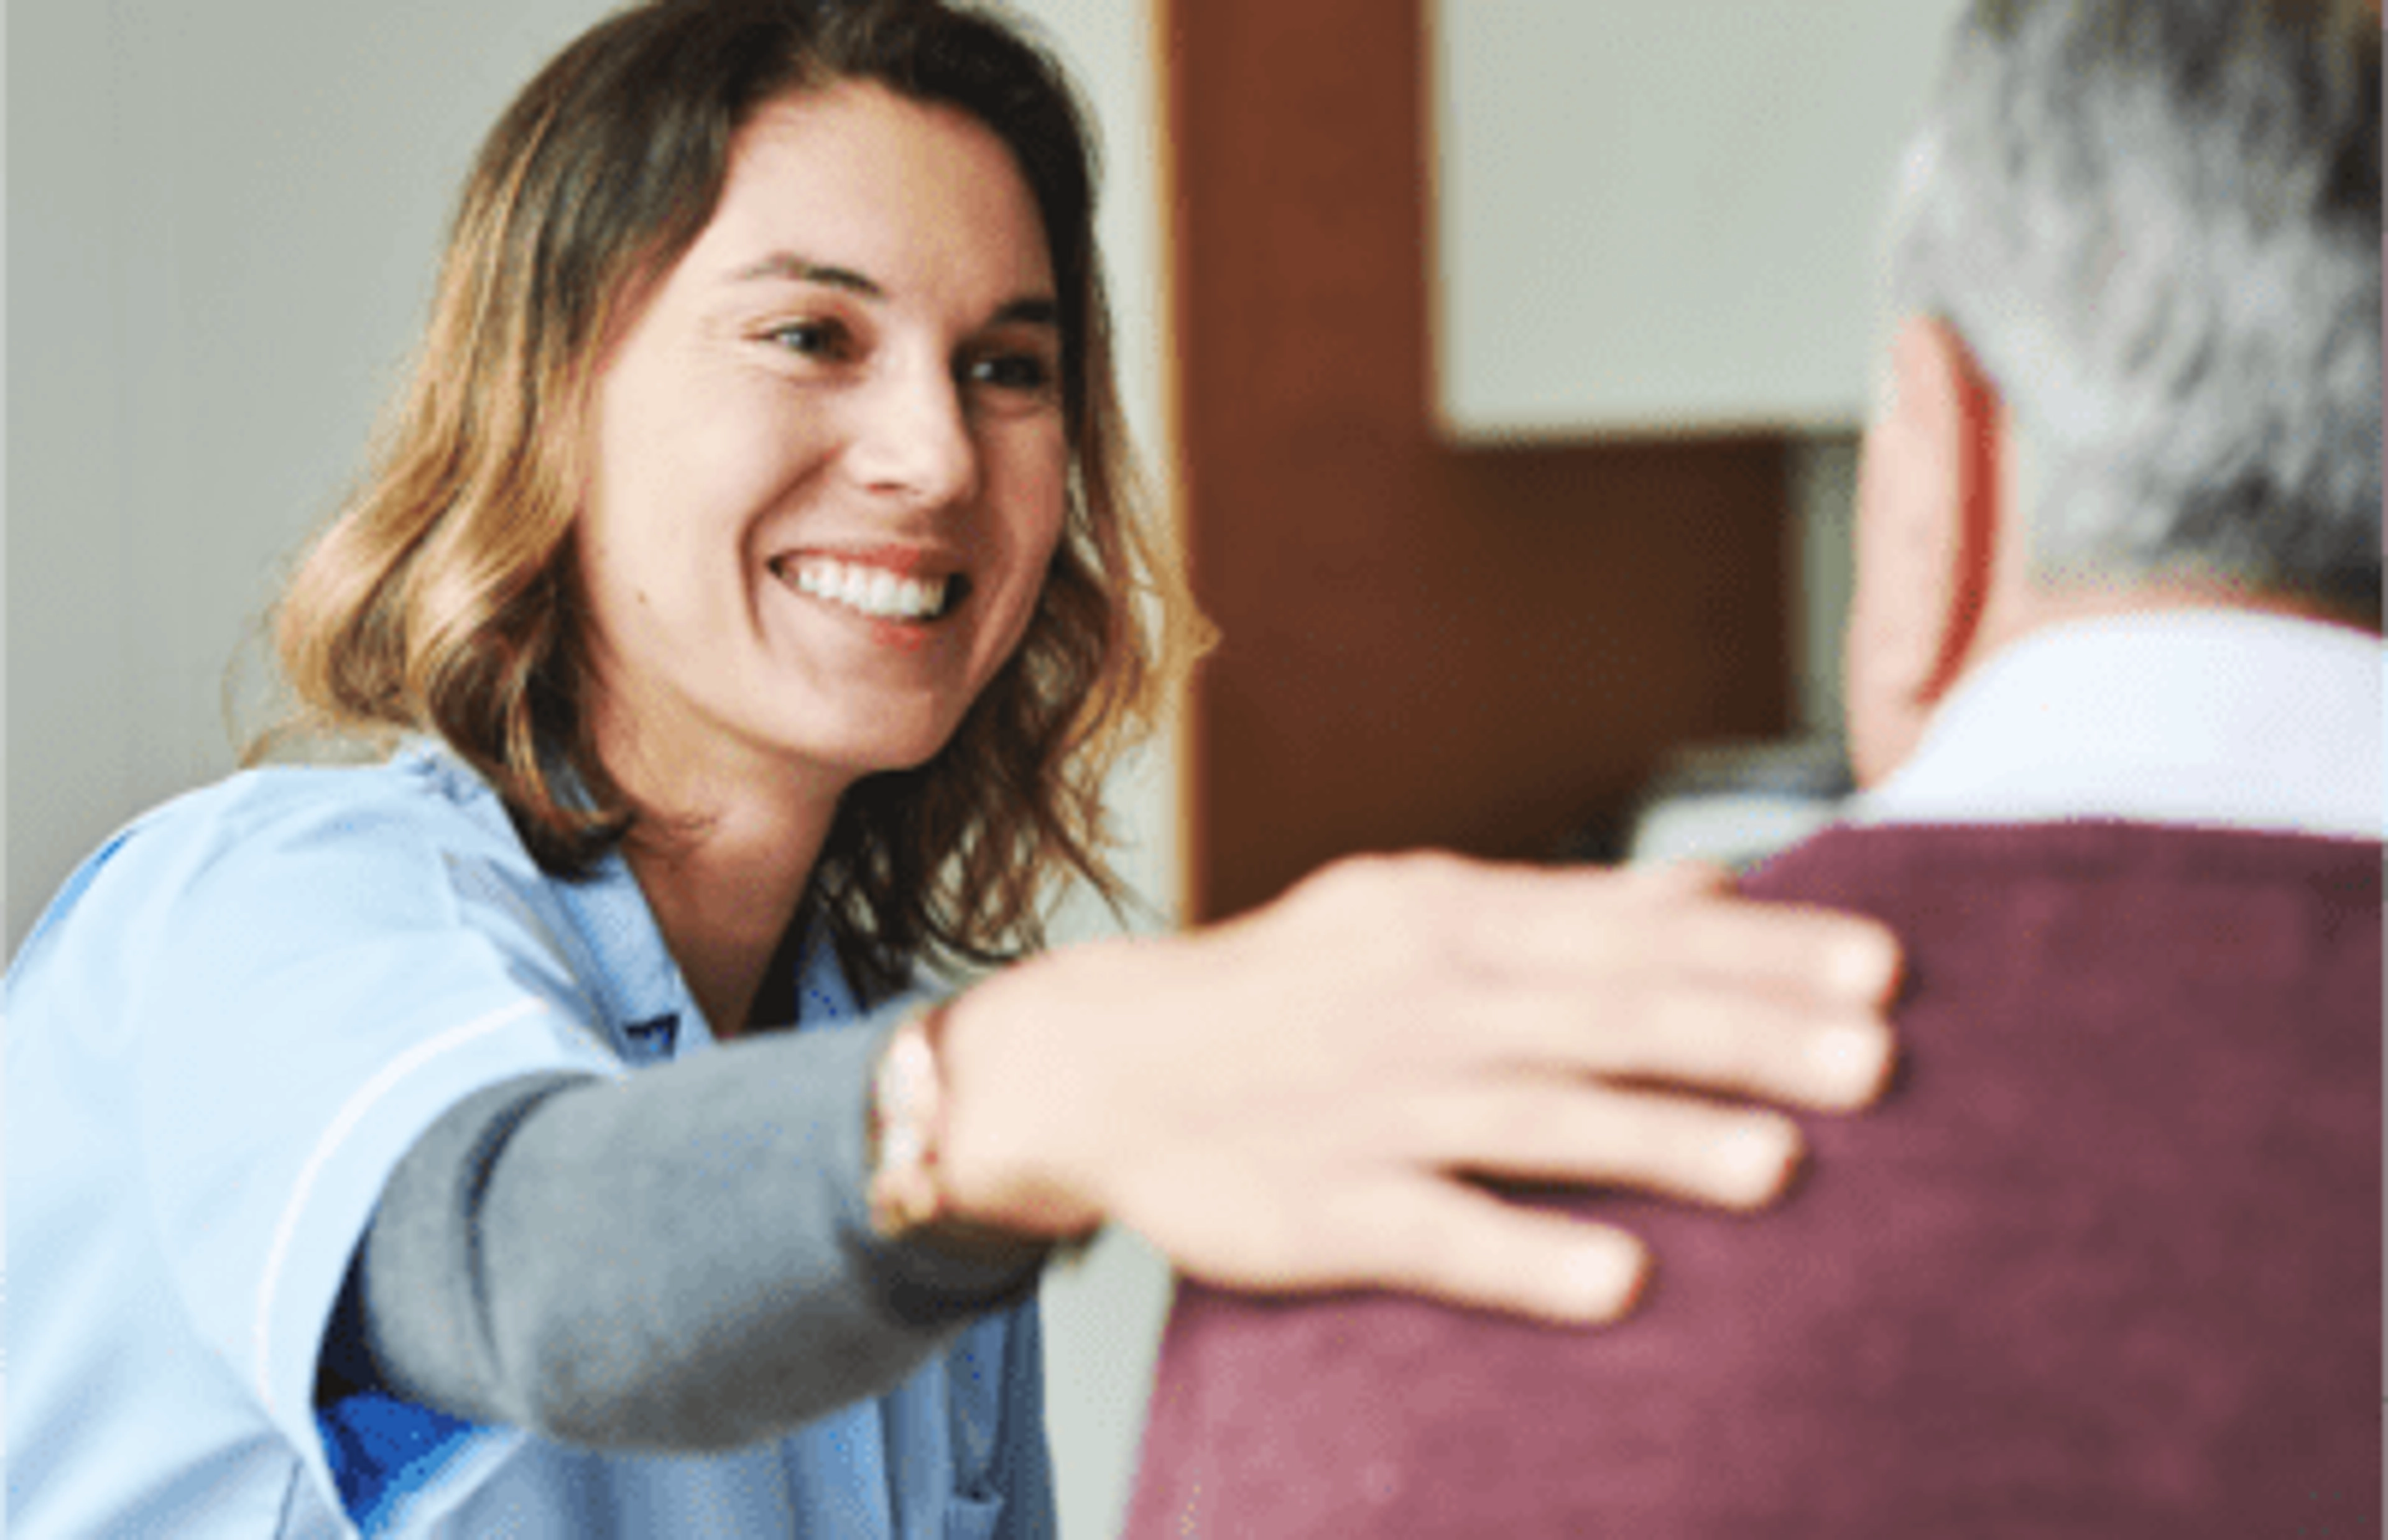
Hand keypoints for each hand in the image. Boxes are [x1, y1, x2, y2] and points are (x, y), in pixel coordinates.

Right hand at [933, 852, 1899, 1324]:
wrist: (1103, 1061)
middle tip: (1876, 1061)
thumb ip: (1573, 903)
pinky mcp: (1319, 1207)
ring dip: (1658, 1138)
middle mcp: (1423, 1003)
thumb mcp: (1417, 908)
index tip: (1881, 968)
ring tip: (1783, 1164)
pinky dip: (1523, 1252)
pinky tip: (1620, 1281)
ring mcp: (1371, 1106)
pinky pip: (1432, 1230)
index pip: (1631, 931)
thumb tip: (1721, 885)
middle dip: (1743, 1035)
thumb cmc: (1292, 987)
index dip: (1761, 953)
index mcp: (1453, 918)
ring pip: (1533, 1118)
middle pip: (1603, 1016)